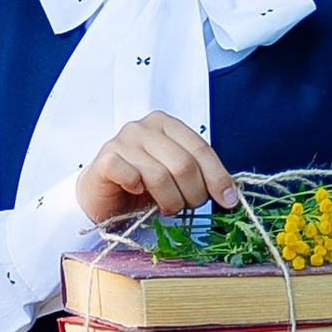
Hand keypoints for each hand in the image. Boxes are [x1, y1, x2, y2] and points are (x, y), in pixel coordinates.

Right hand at [76, 111, 239, 227]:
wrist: (102, 195)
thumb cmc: (142, 185)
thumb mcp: (176, 176)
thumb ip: (199, 175)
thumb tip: (230, 194)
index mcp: (167, 124)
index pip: (201, 148)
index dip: (217, 177)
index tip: (228, 201)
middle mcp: (144, 127)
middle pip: (183, 164)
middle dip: (193, 194)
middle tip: (188, 207)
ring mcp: (122, 141)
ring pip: (160, 176)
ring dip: (169, 201)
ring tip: (166, 207)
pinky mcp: (106, 159)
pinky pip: (131, 176)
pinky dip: (138, 190)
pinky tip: (136, 193)